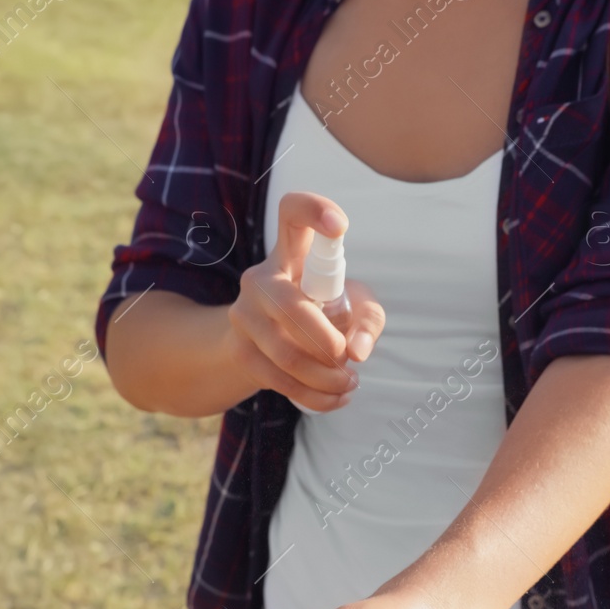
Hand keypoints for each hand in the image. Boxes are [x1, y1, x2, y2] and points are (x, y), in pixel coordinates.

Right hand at [225, 191, 385, 412]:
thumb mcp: (353, 306)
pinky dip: (316, 397)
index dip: (313, 211)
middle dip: (327, 342)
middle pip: (291, 307)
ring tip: (349, 382)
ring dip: (326, 377)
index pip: (291, 214)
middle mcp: (261, 278)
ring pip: (286, 354)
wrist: (265, 344)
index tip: (340, 227)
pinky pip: (280, 380)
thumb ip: (368, 320)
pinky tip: (336, 397)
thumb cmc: (321, 312)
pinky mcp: (240, 351)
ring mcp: (243, 315)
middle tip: (349, 358)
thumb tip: (358, 351)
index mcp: (290, 254)